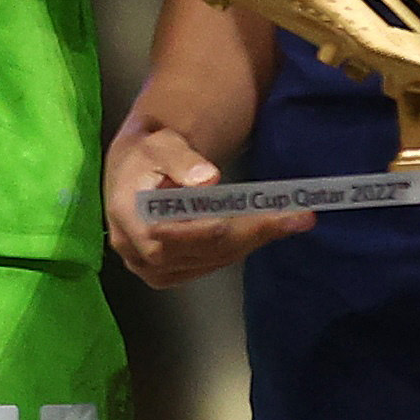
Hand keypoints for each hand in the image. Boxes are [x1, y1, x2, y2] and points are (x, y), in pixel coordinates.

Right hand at [104, 109, 311, 287]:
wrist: (137, 172)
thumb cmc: (149, 154)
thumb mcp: (162, 144)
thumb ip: (182, 160)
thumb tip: (208, 179)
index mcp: (126, 216)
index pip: (162, 236)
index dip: (200, 231)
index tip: (236, 220)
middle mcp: (134, 250)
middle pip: (196, 251)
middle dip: (247, 233)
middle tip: (293, 217)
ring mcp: (151, 268)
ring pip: (210, 261)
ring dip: (252, 240)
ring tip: (291, 219)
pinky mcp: (168, 274)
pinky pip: (210, 265)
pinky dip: (241, 247)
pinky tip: (264, 230)